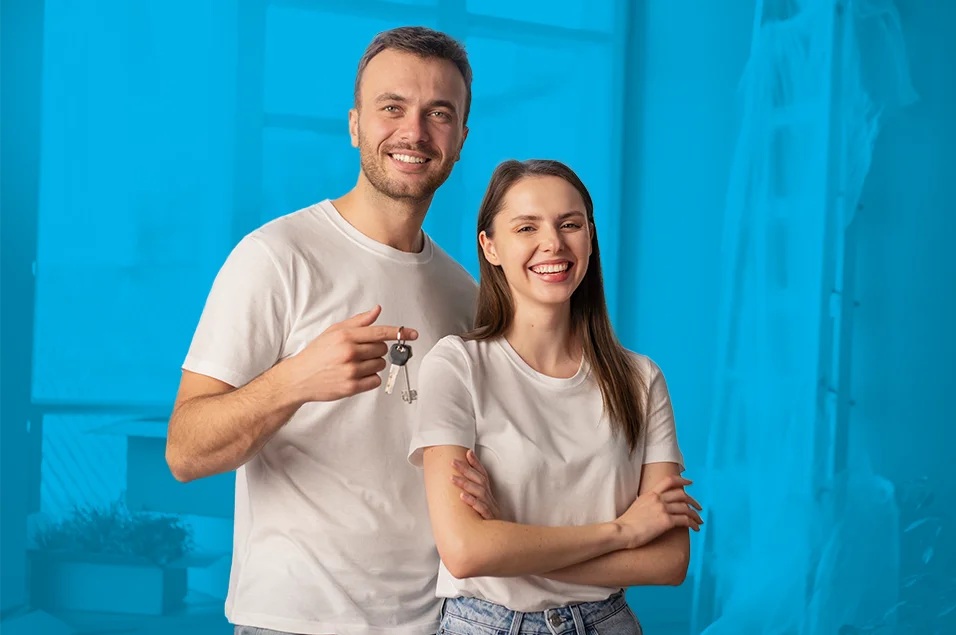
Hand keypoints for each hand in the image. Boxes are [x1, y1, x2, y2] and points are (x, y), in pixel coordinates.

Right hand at [281, 305, 416, 402]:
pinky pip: (375, 380)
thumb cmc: (316, 354)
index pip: (380, 332)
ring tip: (355, 364)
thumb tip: (377, 311)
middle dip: (376, 350)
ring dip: (373, 364)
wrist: (299, 377)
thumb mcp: (334, 331)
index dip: (399, 332)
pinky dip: (370, 378)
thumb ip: (358, 322)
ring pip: (380, 365)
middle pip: (383, 349)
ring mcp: (351, 370)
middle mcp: (349, 352)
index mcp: (345, 336)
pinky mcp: (351, 387)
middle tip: (360, 352)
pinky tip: (356, 375)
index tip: (412, 334)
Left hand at [451, 449, 499, 519]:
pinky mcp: (489, 518)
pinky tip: (462, 496)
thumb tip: (459, 489)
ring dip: (465, 483)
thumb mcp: (483, 507)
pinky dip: (471, 501)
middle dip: (465, 469)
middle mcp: (490, 498)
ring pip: (479, 492)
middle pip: (479, 480)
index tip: (467, 452)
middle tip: (452, 462)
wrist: (501, 540)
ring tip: (452, 478)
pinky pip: (481, 508)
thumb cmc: (488, 523)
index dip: (476, 463)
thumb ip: (474, 496)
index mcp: (489, 494)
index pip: (483, 474)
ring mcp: (490, 507)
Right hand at [614, 475, 702, 548]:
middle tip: (698, 507)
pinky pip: (685, 520)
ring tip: (699, 520)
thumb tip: (654, 506)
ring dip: (695, 514)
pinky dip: (693, 523)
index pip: (669, 480)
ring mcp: (662, 509)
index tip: (690, 482)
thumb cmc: (626, 523)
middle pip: (681, 494)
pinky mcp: (666, 521)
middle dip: (693, 500)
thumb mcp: (637, 506)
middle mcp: (658, 499)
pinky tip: (695, 528)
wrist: (622, 532)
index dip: (682, 480)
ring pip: (686, 507)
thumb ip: (647, 503)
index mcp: (650, 494)